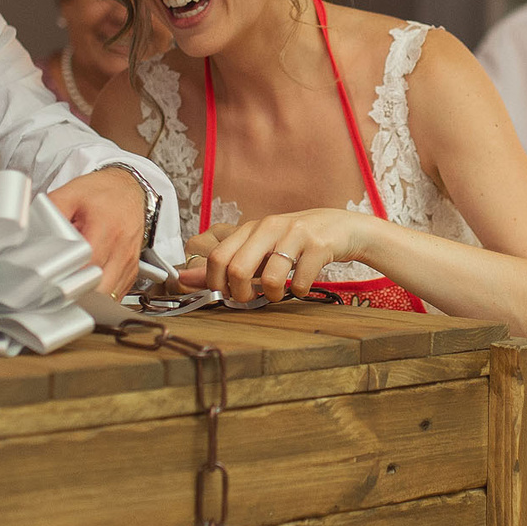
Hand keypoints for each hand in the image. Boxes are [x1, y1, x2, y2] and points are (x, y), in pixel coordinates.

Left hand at [48, 168, 148, 296]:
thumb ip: (51, 211)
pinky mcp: (133, 269)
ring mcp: (130, 261)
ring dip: (90, 297)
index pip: (88, 264)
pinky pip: (118, 293)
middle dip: (79, 293)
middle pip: (100, 288)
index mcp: (106, 227)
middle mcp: (122, 247)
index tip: (54, 280)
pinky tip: (90, 285)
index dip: (69, 276)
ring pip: (110, 296)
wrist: (129, 189)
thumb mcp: (71, 193)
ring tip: (74, 287)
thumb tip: (33, 229)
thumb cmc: (102, 192)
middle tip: (61, 288)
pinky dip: (102, 294)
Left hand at [177, 208, 372, 302]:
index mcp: (251, 228)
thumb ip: (227, 262)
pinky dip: (299, 292)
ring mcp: (295, 235)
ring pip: (270, 278)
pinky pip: (300, 282)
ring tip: (277, 293)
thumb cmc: (296, 241)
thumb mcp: (261, 247)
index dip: (215, 283)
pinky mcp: (318, 246)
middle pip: (237, 269)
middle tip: (249, 299)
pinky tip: (302, 286)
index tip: (226, 293)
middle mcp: (269, 227)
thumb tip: (185, 279)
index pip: (217, 257)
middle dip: (240, 294)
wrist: (342, 227)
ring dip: (272, 296)